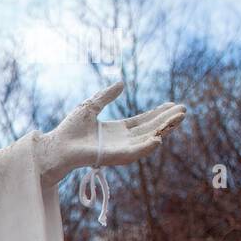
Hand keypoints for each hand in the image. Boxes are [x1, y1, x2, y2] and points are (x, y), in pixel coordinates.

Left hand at [37, 81, 186, 187]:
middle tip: (183, 110)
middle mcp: (121, 141)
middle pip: (149, 129)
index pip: (142, 122)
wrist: (57, 145)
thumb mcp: (90, 106)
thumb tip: (122, 83)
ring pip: (147, 139)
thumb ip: (106, 96)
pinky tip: (159, 138)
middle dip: (166, 120)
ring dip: (164, 129)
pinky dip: (147, 147)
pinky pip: (135, 152)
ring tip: (178, 118)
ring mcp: (120, 149)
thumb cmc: (69, 129)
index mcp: (116, 130)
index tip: (171, 105)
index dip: (157, 113)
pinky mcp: (115, 157)